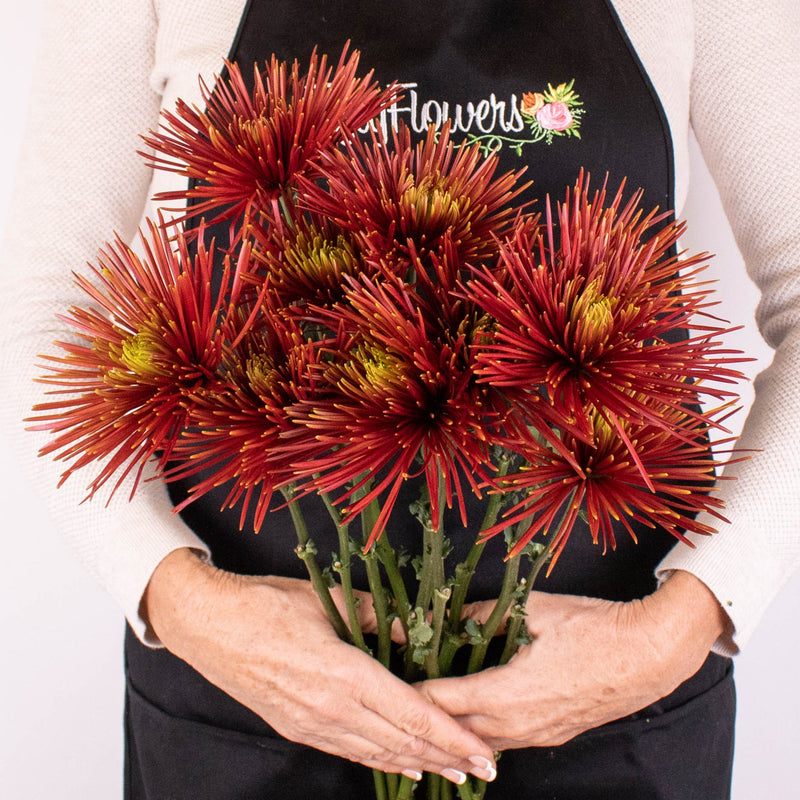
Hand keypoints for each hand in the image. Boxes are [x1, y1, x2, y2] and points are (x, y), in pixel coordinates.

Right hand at [143, 548, 496, 782]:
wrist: (208, 625)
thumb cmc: (266, 604)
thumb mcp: (325, 599)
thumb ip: (377, 615)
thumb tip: (415, 629)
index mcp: (343, 672)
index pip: (410, 713)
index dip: (450, 735)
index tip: (482, 750)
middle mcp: (330, 708)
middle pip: (400, 742)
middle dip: (447, 757)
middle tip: (484, 769)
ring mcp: (311, 724)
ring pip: (376, 753)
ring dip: (418, 765)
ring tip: (453, 775)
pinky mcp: (296, 729)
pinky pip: (349, 751)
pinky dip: (381, 762)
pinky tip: (401, 767)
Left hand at [417, 570, 730, 748]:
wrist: (650, 655)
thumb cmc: (595, 628)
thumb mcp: (534, 610)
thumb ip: (486, 614)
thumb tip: (451, 611)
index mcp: (508, 694)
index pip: (445, 702)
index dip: (416, 693)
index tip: (394, 684)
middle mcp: (519, 724)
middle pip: (457, 731)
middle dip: (429, 717)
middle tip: (404, 698)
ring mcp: (539, 735)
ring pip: (483, 743)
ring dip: (456, 730)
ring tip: (432, 711)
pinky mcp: (554, 735)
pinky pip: (508, 742)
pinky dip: (483, 733)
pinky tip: (475, 718)